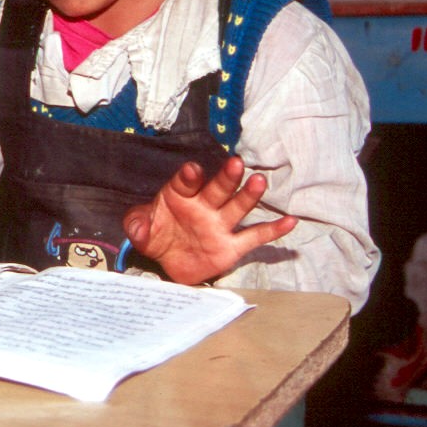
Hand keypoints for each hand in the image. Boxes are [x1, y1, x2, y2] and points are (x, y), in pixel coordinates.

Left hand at [121, 157, 296, 285]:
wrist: (167, 261)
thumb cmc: (155, 235)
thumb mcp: (139, 230)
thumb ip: (137, 225)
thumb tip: (140, 226)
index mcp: (179, 195)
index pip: (185, 182)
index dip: (189, 177)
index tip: (193, 170)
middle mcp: (204, 206)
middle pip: (217, 189)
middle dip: (225, 177)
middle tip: (235, 164)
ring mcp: (220, 225)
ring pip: (237, 207)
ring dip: (248, 195)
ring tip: (259, 182)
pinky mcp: (231, 247)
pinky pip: (255, 237)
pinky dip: (273, 230)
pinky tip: (290, 221)